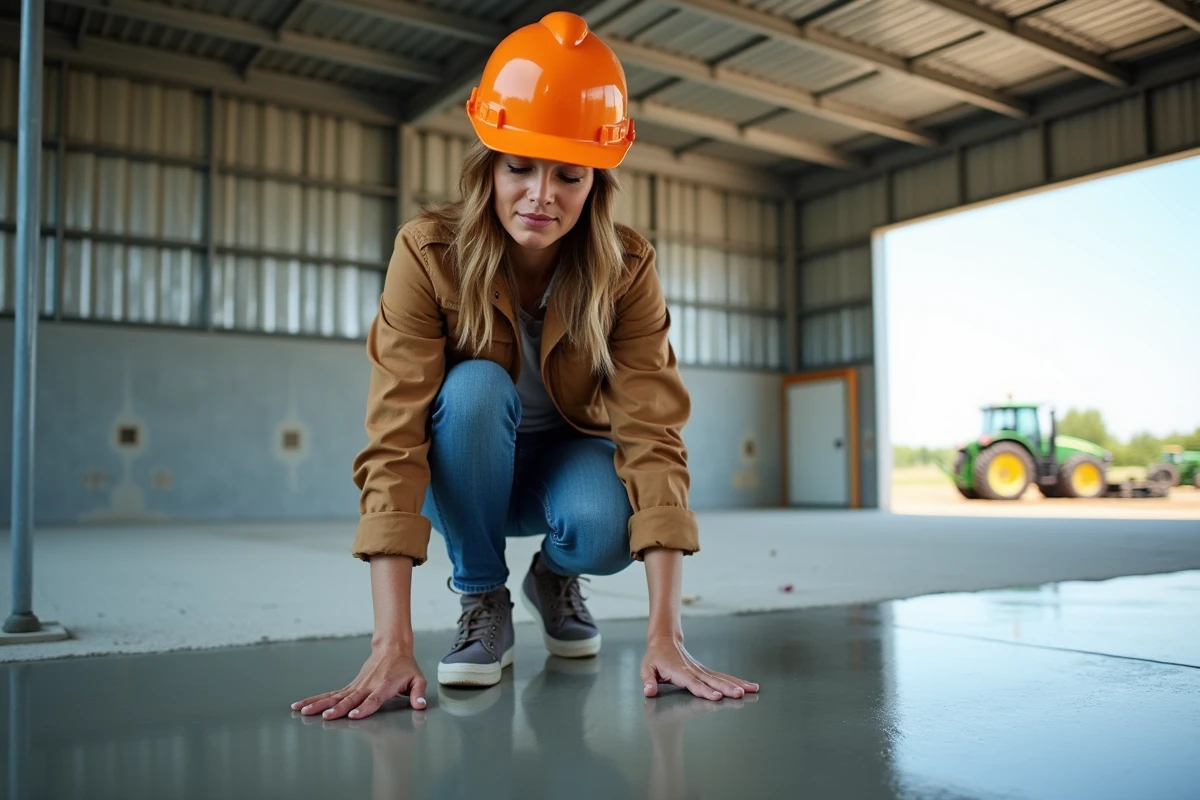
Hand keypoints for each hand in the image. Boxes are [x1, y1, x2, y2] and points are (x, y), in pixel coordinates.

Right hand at [291, 645, 427, 720]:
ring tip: (304, 712)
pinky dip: (316, 700)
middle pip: (350, 699)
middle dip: (338, 709)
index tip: (354, 716)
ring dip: (319, 704)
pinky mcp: (350, 686)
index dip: (365, 708)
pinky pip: (331, 694)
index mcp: (384, 685)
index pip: (373, 699)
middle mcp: (367, 686)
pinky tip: (302, 706)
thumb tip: (421, 705)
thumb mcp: (418, 678)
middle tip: (326, 717)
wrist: (392, 648)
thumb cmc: (405, 667)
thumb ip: (418, 692)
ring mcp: (356, 686)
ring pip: (335, 697)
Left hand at [641, 636, 758, 700]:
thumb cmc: (655, 657)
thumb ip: (648, 680)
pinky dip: (736, 681)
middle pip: (712, 681)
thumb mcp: (646, 668)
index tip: (717, 697)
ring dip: (737, 684)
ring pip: (721, 678)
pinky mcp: (705, 671)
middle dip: (727, 688)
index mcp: (679, 671)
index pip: (694, 683)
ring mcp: (701, 670)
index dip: (705, 690)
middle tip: (740, 694)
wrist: (664, 640)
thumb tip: (648, 691)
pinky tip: (748, 686)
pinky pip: (722, 677)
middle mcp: (694, 670)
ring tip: (752, 689)